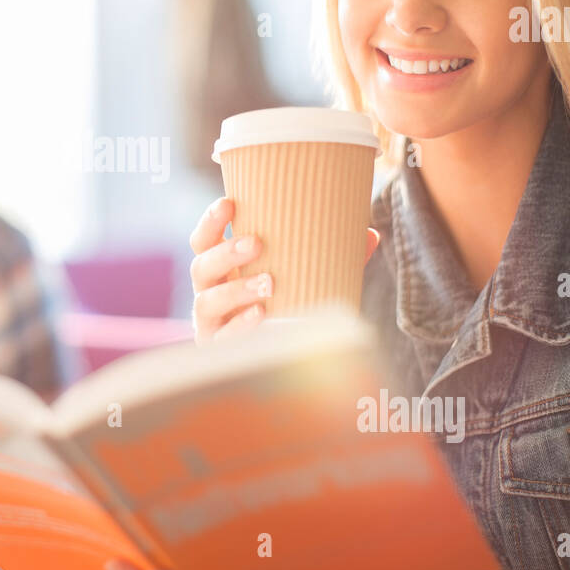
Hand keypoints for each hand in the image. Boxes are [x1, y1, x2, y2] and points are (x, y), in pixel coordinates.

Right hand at [190, 196, 379, 344]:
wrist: (276, 366)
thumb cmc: (283, 312)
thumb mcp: (301, 282)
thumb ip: (328, 260)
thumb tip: (369, 234)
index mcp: (223, 271)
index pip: (204, 241)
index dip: (211, 222)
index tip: (229, 203)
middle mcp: (210, 294)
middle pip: (200, 267)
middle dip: (225, 252)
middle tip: (257, 244)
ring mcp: (210, 325)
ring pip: (206, 301)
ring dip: (236, 289)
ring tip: (269, 283)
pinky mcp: (218, 353)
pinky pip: (222, 338)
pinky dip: (242, 324)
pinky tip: (262, 315)